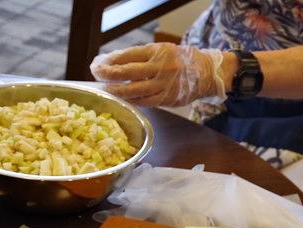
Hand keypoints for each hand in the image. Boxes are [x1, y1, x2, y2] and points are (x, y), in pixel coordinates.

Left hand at [90, 43, 225, 106]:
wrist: (206, 73)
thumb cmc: (180, 60)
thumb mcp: (162, 50)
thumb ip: (141, 56)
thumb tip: (113, 62)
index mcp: (158, 52)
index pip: (127, 56)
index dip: (110, 61)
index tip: (98, 63)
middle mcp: (161, 68)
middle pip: (127, 73)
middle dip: (108, 75)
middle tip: (96, 75)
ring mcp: (165, 85)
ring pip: (134, 91)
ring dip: (117, 91)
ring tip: (106, 90)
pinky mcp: (168, 99)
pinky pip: (145, 102)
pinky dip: (132, 101)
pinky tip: (123, 100)